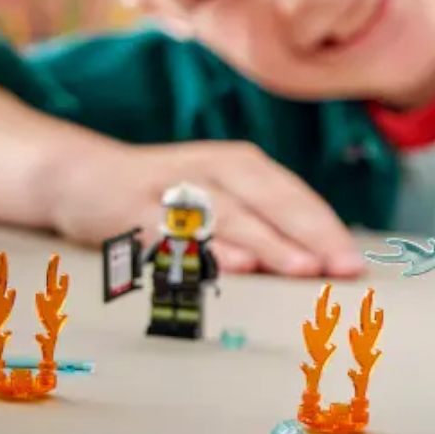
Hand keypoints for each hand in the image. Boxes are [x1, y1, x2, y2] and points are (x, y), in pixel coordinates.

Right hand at [46, 140, 362, 278]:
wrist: (79, 176)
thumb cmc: (167, 196)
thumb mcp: (221, 196)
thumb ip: (265, 223)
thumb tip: (324, 264)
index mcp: (242, 164)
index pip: (295, 197)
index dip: (328, 230)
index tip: (355, 265)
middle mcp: (213, 169)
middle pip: (271, 203)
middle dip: (310, 237)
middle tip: (341, 269)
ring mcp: (172, 189)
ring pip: (230, 216)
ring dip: (269, 243)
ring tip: (302, 268)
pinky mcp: (133, 211)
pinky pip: (176, 233)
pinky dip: (206, 250)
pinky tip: (231, 266)